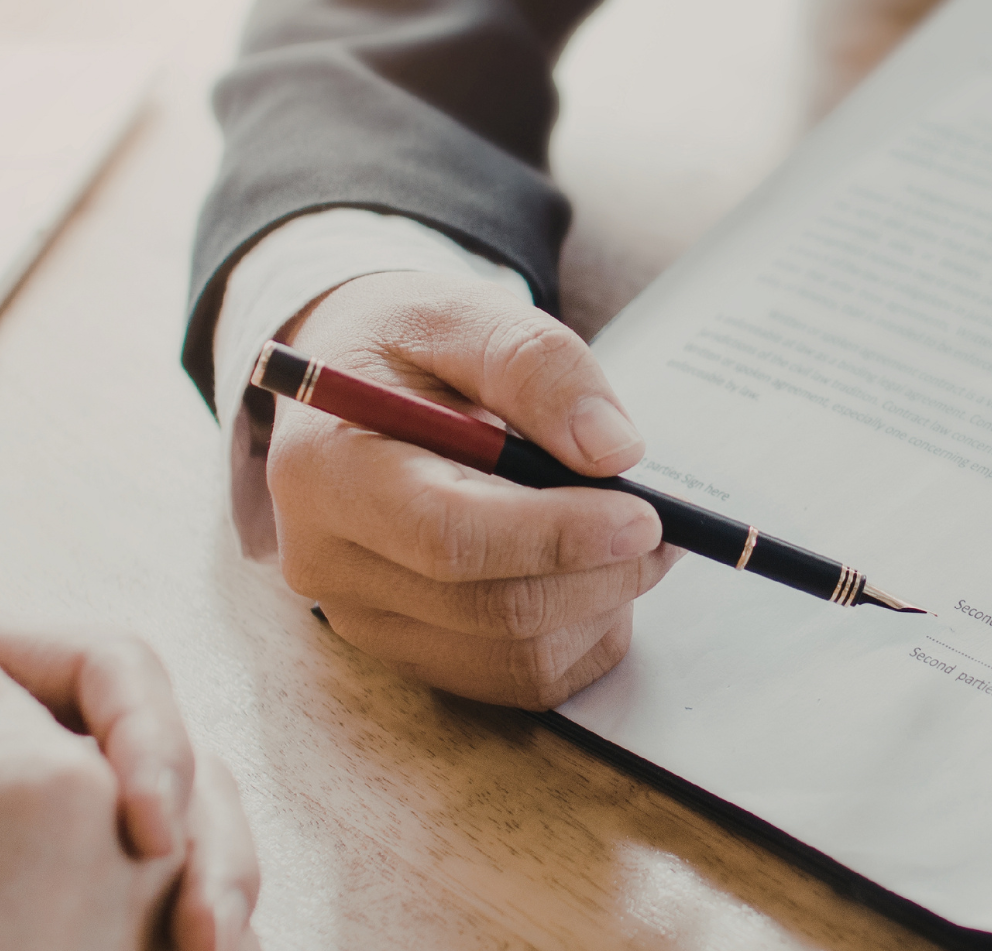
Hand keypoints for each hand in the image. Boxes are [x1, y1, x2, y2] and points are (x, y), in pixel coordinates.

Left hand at [0, 656, 256, 950]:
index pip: (107, 667)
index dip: (148, 733)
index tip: (141, 821)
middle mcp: (13, 734)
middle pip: (166, 758)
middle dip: (210, 833)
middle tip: (211, 918)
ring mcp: (18, 821)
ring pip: (167, 842)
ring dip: (209, 894)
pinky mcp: (15, 899)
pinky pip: (121, 914)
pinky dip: (161, 943)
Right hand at [269, 270, 682, 708]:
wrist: (348, 389)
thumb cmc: (405, 345)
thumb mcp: (460, 313)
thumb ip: (535, 364)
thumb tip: (614, 451)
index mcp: (326, 473)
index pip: (449, 537)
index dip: (559, 536)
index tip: (646, 516)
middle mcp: (329, 564)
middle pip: (492, 610)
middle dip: (601, 572)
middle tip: (665, 523)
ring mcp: (364, 621)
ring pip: (517, 657)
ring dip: (600, 605)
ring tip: (627, 536)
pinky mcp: (407, 652)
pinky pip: (519, 679)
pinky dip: (581, 634)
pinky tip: (592, 572)